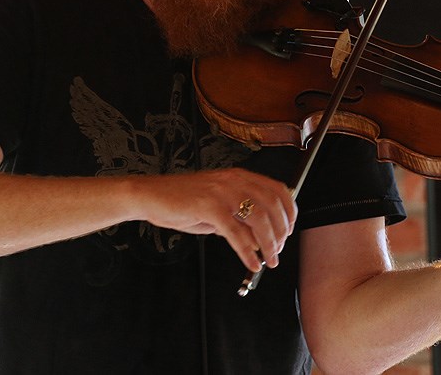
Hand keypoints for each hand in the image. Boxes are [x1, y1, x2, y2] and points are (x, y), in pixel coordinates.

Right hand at [135, 168, 296, 271]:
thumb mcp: (217, 206)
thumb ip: (238, 218)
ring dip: (268, 243)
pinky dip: (247, 252)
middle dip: (281, 232)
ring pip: (258, 219)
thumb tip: (259, 240)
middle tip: (277, 251)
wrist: (151, 195)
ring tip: (269, 260)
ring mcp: (222, 192)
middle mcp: (234, 180)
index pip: (277, 190)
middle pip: (272, 205)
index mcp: (239, 177)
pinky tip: (251, 263)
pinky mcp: (209, 207)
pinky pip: (236, 233)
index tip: (289, 231)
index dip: (289, 212)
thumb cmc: (183, 201)